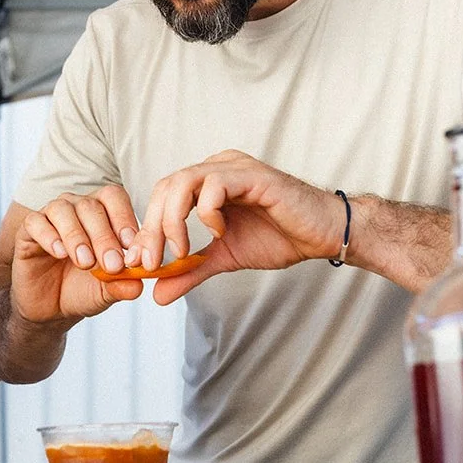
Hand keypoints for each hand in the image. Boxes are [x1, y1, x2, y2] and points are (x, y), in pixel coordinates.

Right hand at [12, 185, 145, 321]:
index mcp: (102, 212)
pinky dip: (49, 236)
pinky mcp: (28, 230)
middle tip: (112, 264)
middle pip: (91, 206)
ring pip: (63, 210)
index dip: (124, 218)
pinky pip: (36, 222)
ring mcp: (51, 216)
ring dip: (77, 236)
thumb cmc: (82, 290)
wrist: (50, 308)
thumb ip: (121, 285)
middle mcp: (77, 207)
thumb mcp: (106, 291)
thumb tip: (138, 286)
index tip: (131, 246)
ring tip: (86, 263)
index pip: (115, 199)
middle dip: (104, 236)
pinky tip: (60, 254)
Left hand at [131, 150, 345, 304]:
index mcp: (207, 181)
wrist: (322, 236)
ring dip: (173, 220)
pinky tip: (219, 232)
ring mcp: (233, 167)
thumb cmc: (279, 238)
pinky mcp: (252, 175)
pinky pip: (214, 186)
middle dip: (152, 228)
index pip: (162, 196)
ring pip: (183, 182)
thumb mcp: (224, 258)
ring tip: (181, 250)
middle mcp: (216, 167)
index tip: (141, 263)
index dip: (147, 228)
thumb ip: (190, 271)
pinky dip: (206, 213)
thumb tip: (157, 295)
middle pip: (165, 187)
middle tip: (152, 261)